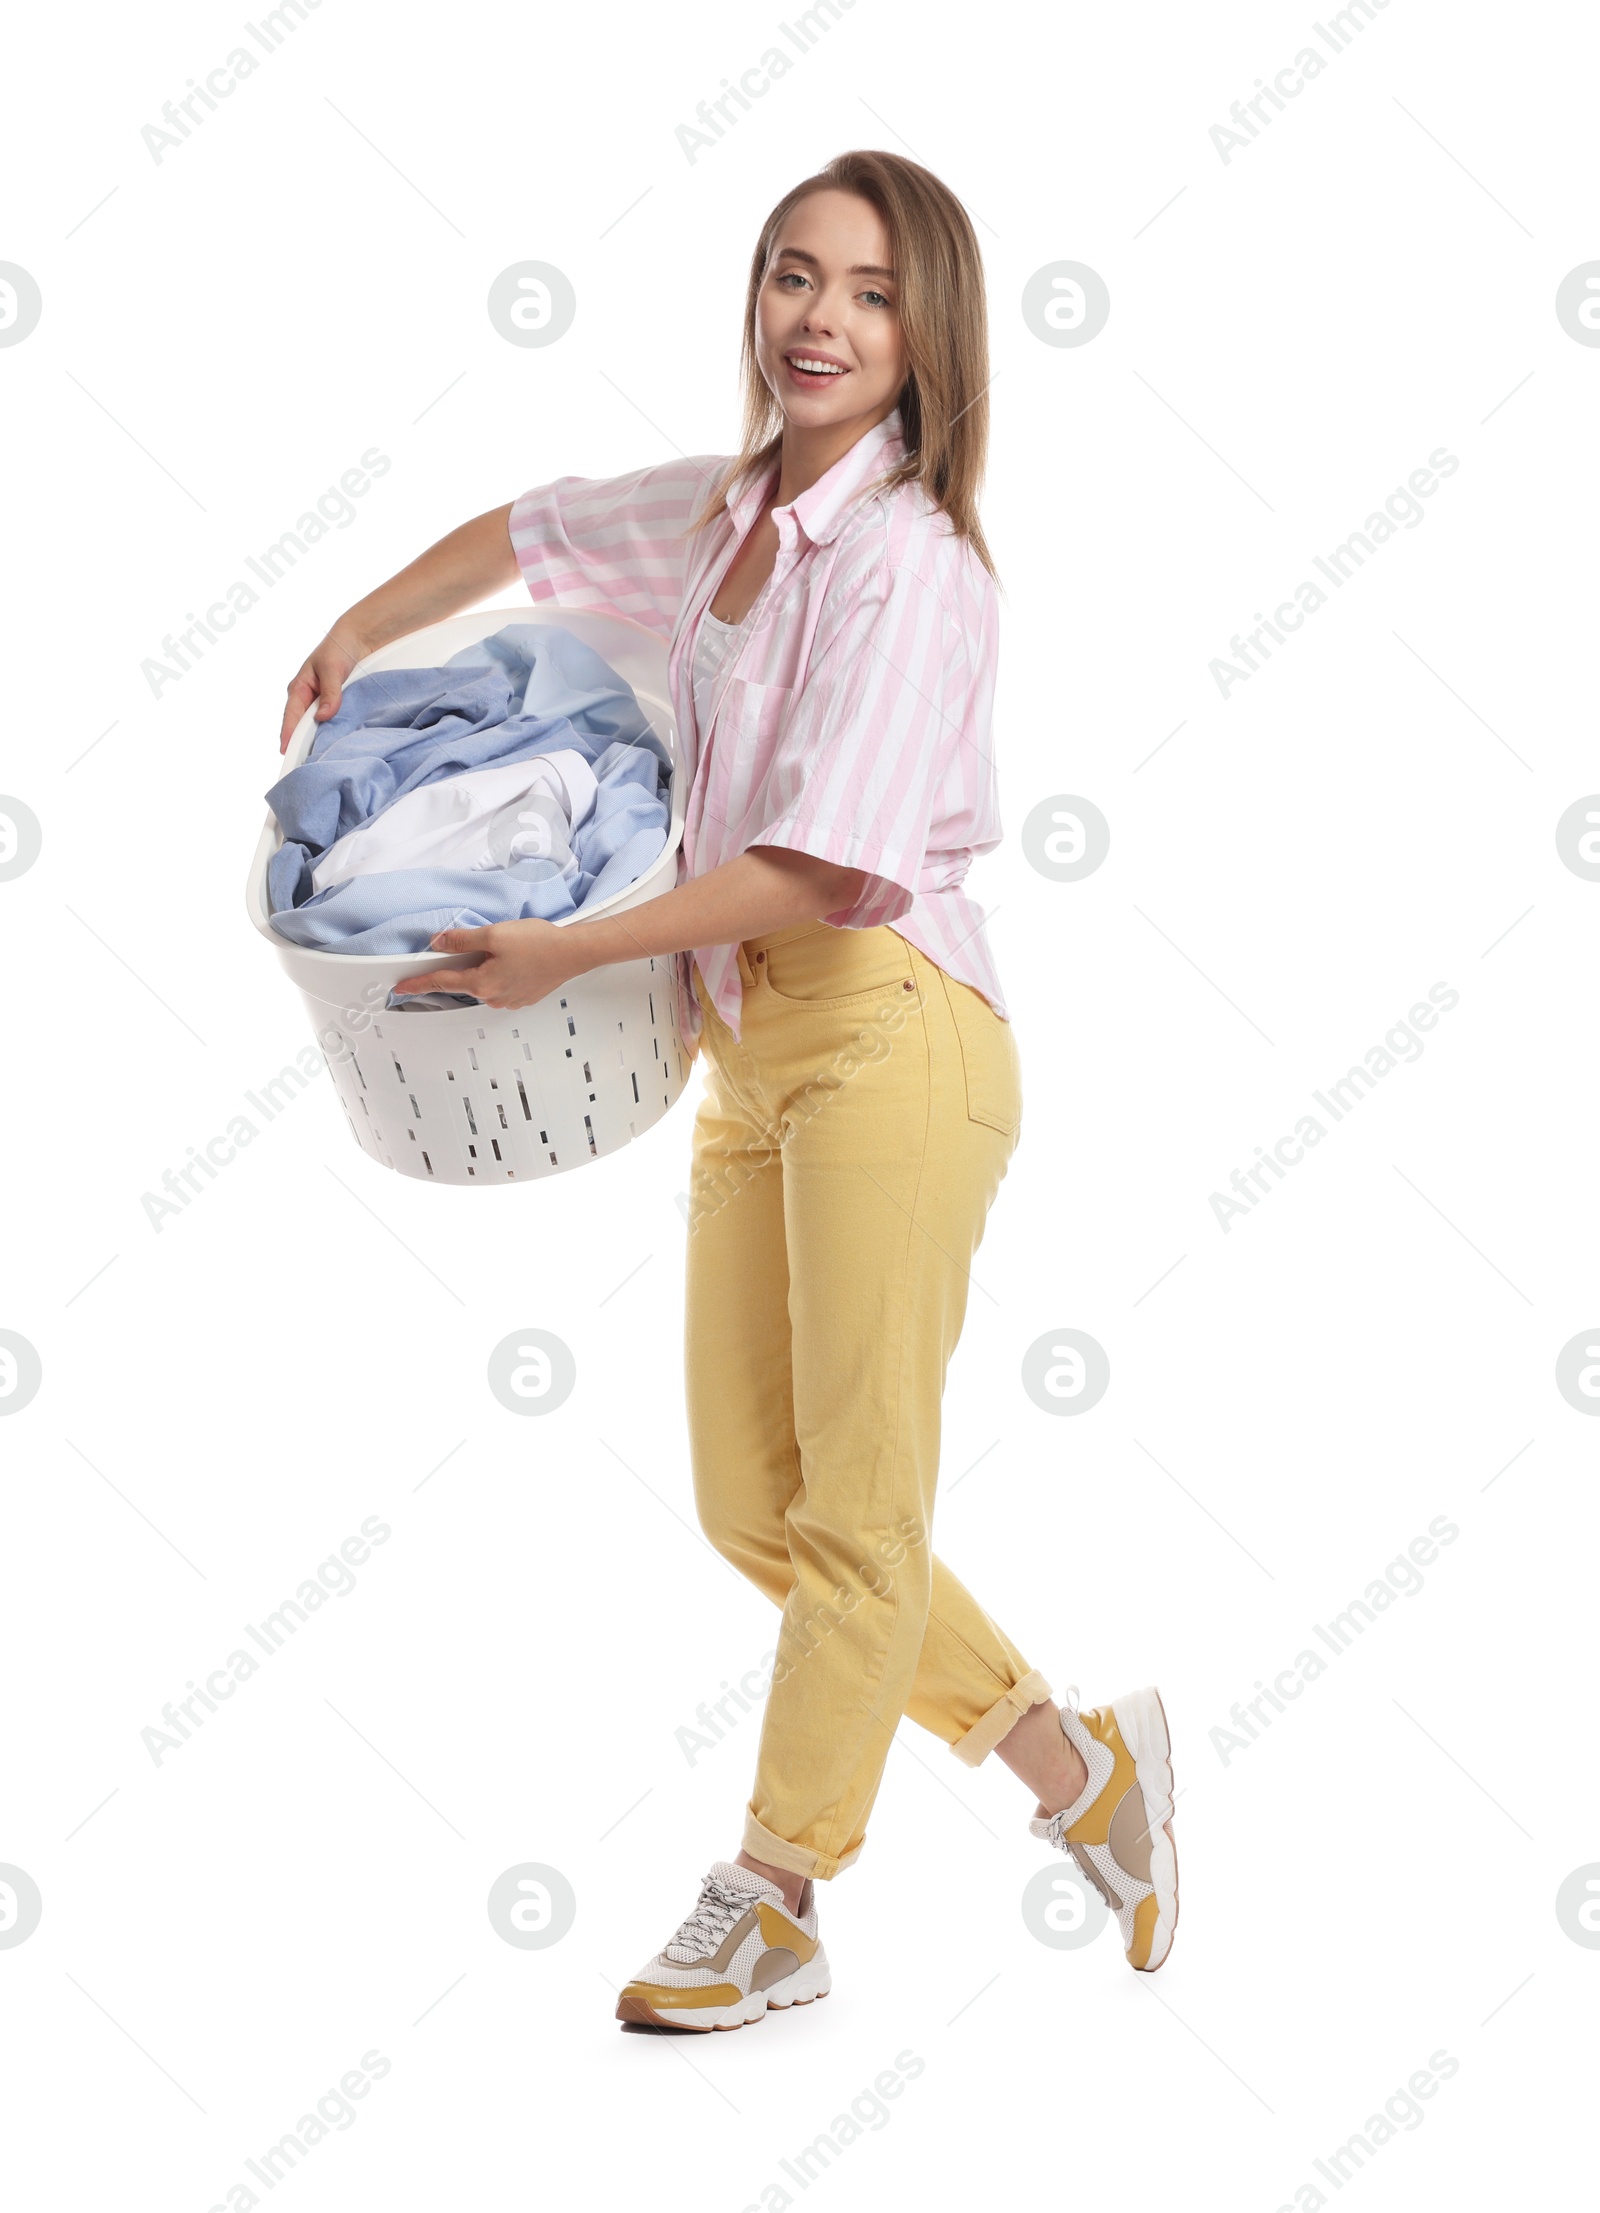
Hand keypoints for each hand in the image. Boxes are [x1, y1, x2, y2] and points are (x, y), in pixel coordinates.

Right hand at [279, 623, 371, 754]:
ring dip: (316, 741)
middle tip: (304, 765)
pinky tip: (334, 747)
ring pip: (314, 727)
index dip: (288, 734)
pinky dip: (330, 734)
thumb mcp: (333, 670)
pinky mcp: (332, 707)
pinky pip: (329, 724)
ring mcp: (319, 704)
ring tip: (318, 762)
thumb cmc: (338, 649)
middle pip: (300, 726)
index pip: (291, 716)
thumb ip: (330, 693)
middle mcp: (306, 699)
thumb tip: (323, 717)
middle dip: (301, 744)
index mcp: (299, 689)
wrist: (356, 640)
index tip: (286, 751)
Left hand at [392, 919, 578, 1009]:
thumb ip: (462, 940)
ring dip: (487, 967)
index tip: (401, 988)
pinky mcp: (522, 997)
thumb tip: (439, 943)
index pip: (440, 982)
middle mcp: (493, 997)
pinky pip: (502, 985)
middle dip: (467, 963)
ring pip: (485, 982)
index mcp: (482, 983)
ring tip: (509, 948)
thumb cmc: (540, 943)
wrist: (573, 953)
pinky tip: (517, 958)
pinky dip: (503, 972)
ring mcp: (509, 1000)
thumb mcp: (494, 935)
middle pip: (465, 980)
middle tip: (487, 944)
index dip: (418, 983)